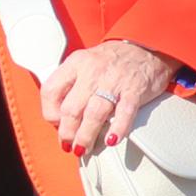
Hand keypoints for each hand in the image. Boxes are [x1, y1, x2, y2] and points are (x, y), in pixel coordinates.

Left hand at [42, 39, 181, 157]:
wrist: (146, 46)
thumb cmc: (112, 60)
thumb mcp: (84, 62)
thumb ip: (70, 84)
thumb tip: (59, 116)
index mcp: (75, 63)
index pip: (50, 90)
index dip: (49, 112)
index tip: (55, 124)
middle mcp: (92, 71)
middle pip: (71, 109)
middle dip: (67, 132)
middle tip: (68, 144)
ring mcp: (114, 81)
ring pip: (94, 115)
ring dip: (86, 136)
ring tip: (83, 148)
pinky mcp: (135, 91)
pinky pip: (124, 113)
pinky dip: (117, 129)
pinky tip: (111, 140)